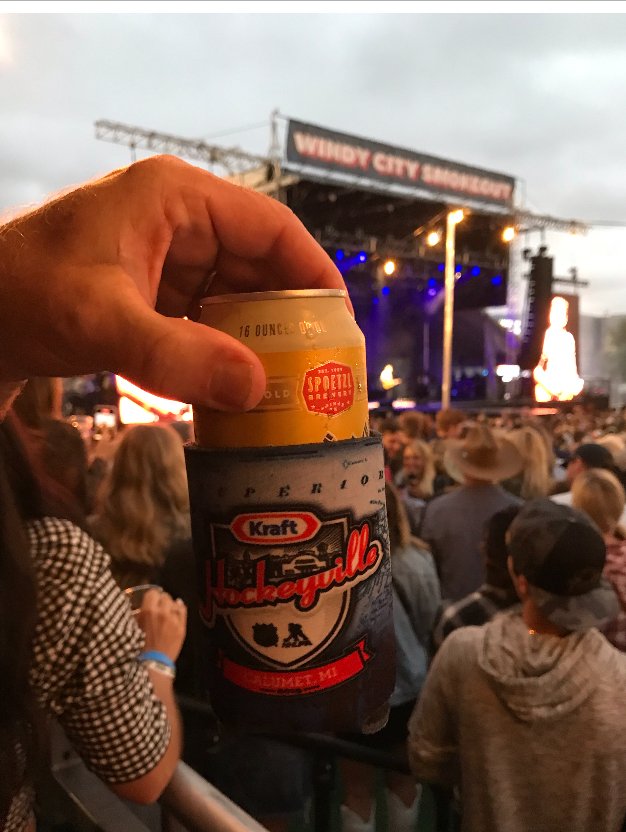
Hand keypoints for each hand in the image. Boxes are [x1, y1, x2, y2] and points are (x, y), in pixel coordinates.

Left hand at [0, 155, 345, 410]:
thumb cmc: (21, 294)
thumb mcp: (102, 323)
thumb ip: (177, 357)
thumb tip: (255, 388)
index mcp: (176, 198)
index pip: (270, 227)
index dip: (314, 273)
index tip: (341, 323)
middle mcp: (178, 221)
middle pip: (259, 267)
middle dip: (290, 318)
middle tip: (319, 369)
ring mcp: (165, 259)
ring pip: (235, 298)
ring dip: (258, 340)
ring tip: (288, 385)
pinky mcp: (153, 293)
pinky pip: (207, 321)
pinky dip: (225, 352)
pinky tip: (238, 386)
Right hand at [136, 587, 186, 661]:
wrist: (153, 662)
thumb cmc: (140, 646)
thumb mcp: (134, 627)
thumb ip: (139, 613)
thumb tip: (143, 605)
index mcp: (148, 611)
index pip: (152, 592)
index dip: (151, 597)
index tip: (151, 602)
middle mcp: (162, 612)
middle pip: (165, 596)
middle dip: (161, 602)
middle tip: (158, 609)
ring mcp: (174, 619)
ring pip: (174, 602)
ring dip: (170, 606)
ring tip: (166, 613)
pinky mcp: (182, 626)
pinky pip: (183, 610)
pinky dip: (180, 608)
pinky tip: (176, 610)